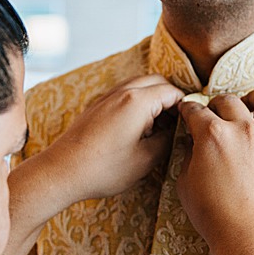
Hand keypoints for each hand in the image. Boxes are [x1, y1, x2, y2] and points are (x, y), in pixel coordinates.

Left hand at [0, 75, 183, 254]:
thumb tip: (178, 131)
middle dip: (171, 98)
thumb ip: (168, 140)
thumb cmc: (104, 169)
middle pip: (156, 81)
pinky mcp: (96, 106)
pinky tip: (138, 127)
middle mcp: (121, 92)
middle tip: (178, 123)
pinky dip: (137, 102)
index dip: (186, 105)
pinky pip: (124, 94)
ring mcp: (106, 97)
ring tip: (159, 127)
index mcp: (137, 101)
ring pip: (139, 85)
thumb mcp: (146, 160)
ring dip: (154, 99)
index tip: (191, 122)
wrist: (61, 172)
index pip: (172, 91)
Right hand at [175, 89, 253, 254]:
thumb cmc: (214, 216)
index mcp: (212, 135)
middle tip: (214, 113)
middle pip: (228, 101)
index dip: (188, 110)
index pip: (196, 111)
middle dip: (216, 105)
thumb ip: (188, 156)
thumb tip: (193, 143)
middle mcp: (243, 129)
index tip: (188, 112)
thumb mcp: (186, 184)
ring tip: (250, 104)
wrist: (251, 237)